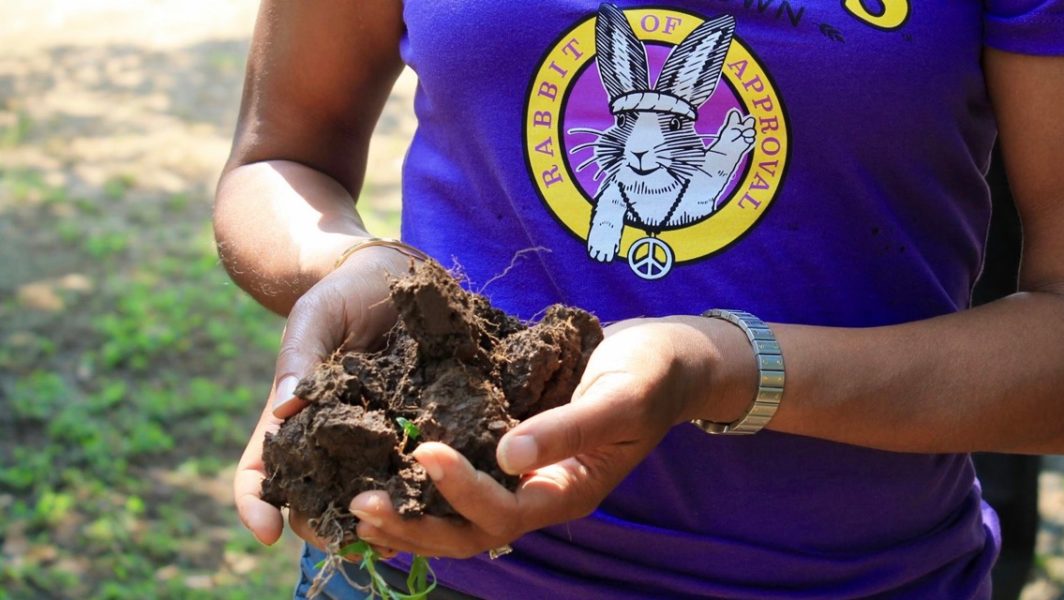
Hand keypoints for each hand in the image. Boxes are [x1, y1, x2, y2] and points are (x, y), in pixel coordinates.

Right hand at [234, 246, 414, 545]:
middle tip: (350, 537)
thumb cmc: (340, 295)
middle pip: (315, 500)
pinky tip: (439, 499)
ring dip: (379, 519)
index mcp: (293, 421)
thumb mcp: (315, 316)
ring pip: (369, 495)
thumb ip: (300, 357)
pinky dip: (424, 489)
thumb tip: (286, 405)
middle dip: (325, 527)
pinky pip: (420, 467)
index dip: (254, 506)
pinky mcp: (420, 429)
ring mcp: (377, 440)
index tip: (266, 531)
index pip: (260, 472)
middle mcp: (333, 441)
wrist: (393, 275)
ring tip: (396, 534)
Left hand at [348, 317, 755, 557]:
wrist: (670, 356)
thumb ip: (567, 428)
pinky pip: (463, 483)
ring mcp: (527, 477)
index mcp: (569, 490)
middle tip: (361, 503)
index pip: (504, 512)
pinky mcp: (512, 452)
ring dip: (411, 517)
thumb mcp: (618, 396)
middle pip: (471, 534)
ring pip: (461, 519)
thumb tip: (507, 456)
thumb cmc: (651, 372)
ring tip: (359, 504)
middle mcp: (542, 494)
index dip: (461, 491)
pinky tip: (385, 472)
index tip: (425, 451)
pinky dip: (423, 488)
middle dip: (416, 525)